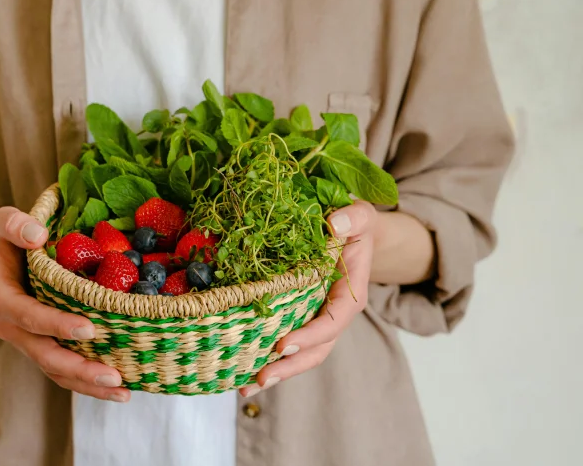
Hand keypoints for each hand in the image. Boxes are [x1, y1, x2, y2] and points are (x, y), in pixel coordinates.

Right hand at [0, 207, 129, 401]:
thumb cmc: (8, 238)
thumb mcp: (3, 222)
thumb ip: (15, 225)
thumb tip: (37, 234)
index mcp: (1, 299)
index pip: (28, 317)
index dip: (56, 325)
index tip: (89, 329)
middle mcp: (12, 328)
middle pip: (45, 355)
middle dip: (79, 369)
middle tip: (114, 376)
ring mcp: (28, 342)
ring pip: (57, 371)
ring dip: (88, 384)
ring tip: (123, 391)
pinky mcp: (43, 347)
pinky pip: (64, 371)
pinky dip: (88, 382)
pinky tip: (117, 388)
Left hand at [239, 201, 376, 397]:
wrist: (348, 232)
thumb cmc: (353, 224)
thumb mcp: (360, 215)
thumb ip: (352, 218)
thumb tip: (333, 224)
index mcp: (350, 293)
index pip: (333, 321)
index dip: (310, 335)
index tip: (282, 344)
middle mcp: (333, 312)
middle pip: (317, 350)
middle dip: (289, 367)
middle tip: (260, 377)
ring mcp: (315, 318)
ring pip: (300, 353)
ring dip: (276, 372)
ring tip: (245, 386)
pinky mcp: (299, 316)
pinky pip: (285, 339)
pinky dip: (265, 356)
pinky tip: (241, 370)